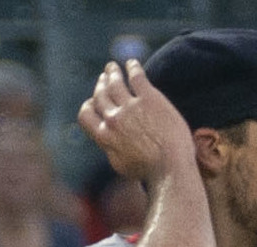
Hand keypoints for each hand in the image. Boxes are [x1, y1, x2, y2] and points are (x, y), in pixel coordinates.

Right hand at [78, 60, 193, 181]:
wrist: (170, 169)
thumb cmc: (150, 173)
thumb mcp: (121, 165)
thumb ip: (111, 148)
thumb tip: (106, 141)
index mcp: (104, 137)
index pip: (86, 115)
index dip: (89, 106)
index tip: (93, 101)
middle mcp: (114, 119)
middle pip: (100, 95)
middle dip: (100, 85)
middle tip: (104, 78)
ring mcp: (130, 107)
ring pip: (114, 82)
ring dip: (111, 72)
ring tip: (113, 67)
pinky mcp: (149, 98)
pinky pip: (135, 75)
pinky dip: (132, 67)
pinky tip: (132, 63)